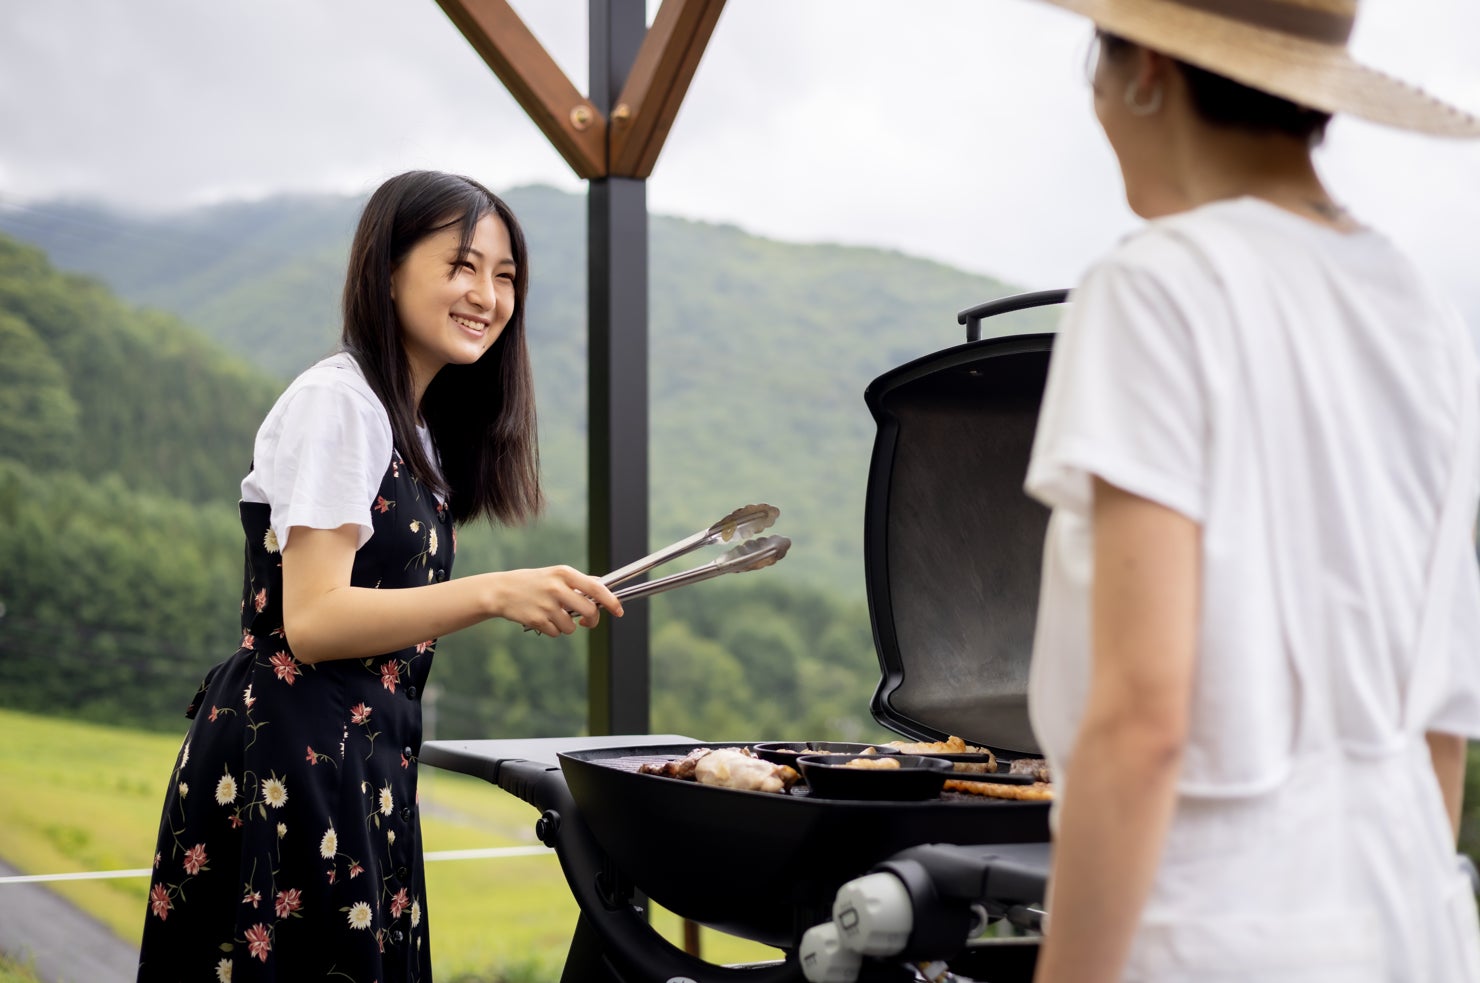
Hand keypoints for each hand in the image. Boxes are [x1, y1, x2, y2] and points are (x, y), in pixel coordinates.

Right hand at [491, 566, 623, 635]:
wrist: (501, 591)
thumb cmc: (533, 582)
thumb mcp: (556, 575)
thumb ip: (579, 582)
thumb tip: (605, 587)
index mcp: (564, 573)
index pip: (596, 588)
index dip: (611, 601)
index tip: (619, 610)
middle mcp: (557, 588)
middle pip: (589, 611)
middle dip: (591, 620)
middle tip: (587, 621)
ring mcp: (546, 605)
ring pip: (572, 627)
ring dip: (567, 626)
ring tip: (554, 614)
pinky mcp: (537, 620)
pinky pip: (556, 633)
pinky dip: (553, 630)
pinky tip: (542, 618)